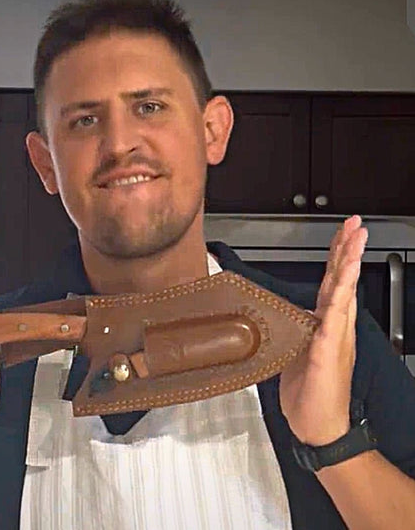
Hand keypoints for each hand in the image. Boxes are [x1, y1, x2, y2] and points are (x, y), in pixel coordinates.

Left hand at [280, 215, 367, 445]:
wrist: (318, 426)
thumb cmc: (310, 393)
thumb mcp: (300, 352)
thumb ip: (302, 329)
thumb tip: (294, 314)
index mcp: (327, 326)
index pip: (333, 285)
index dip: (338, 258)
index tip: (343, 235)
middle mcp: (335, 327)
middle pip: (342, 281)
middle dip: (348, 250)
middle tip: (355, 225)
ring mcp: (333, 338)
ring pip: (343, 293)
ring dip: (348, 264)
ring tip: (356, 239)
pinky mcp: (327, 351)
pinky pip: (334, 318)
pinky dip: (340, 296)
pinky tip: (346, 278)